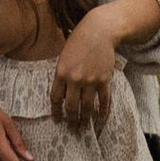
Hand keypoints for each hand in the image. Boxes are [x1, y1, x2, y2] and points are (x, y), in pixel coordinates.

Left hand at [50, 15, 121, 129]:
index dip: (56, 112)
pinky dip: (102, 112)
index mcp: (61, 72)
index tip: (57, 121)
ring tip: (83, 129)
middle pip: (71, 107)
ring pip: (87, 107)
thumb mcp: (64, 56)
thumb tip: (63, 97)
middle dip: (71, 121)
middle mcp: (75, 78)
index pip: (55, 99)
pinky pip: (103, 100)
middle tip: (72, 130)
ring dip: (85, 121)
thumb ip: (62, 75)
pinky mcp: (104, 79)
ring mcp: (90, 80)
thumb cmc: (78, 41)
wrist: (99, 30)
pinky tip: (101, 119)